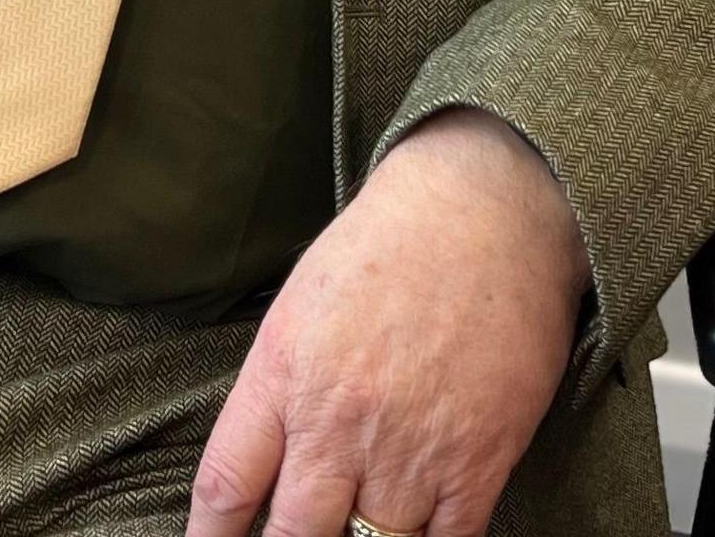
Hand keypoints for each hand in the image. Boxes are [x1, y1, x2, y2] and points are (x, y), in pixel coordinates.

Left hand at [188, 108, 584, 536]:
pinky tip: (413, 534)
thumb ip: (276, 394)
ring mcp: (408, 448)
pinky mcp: (477, 461)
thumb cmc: (387, 248)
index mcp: (283, 375)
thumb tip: (263, 474)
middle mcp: (337, 422)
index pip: (226, 488)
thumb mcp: (300, 307)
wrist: (488, 209)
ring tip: (357, 529)